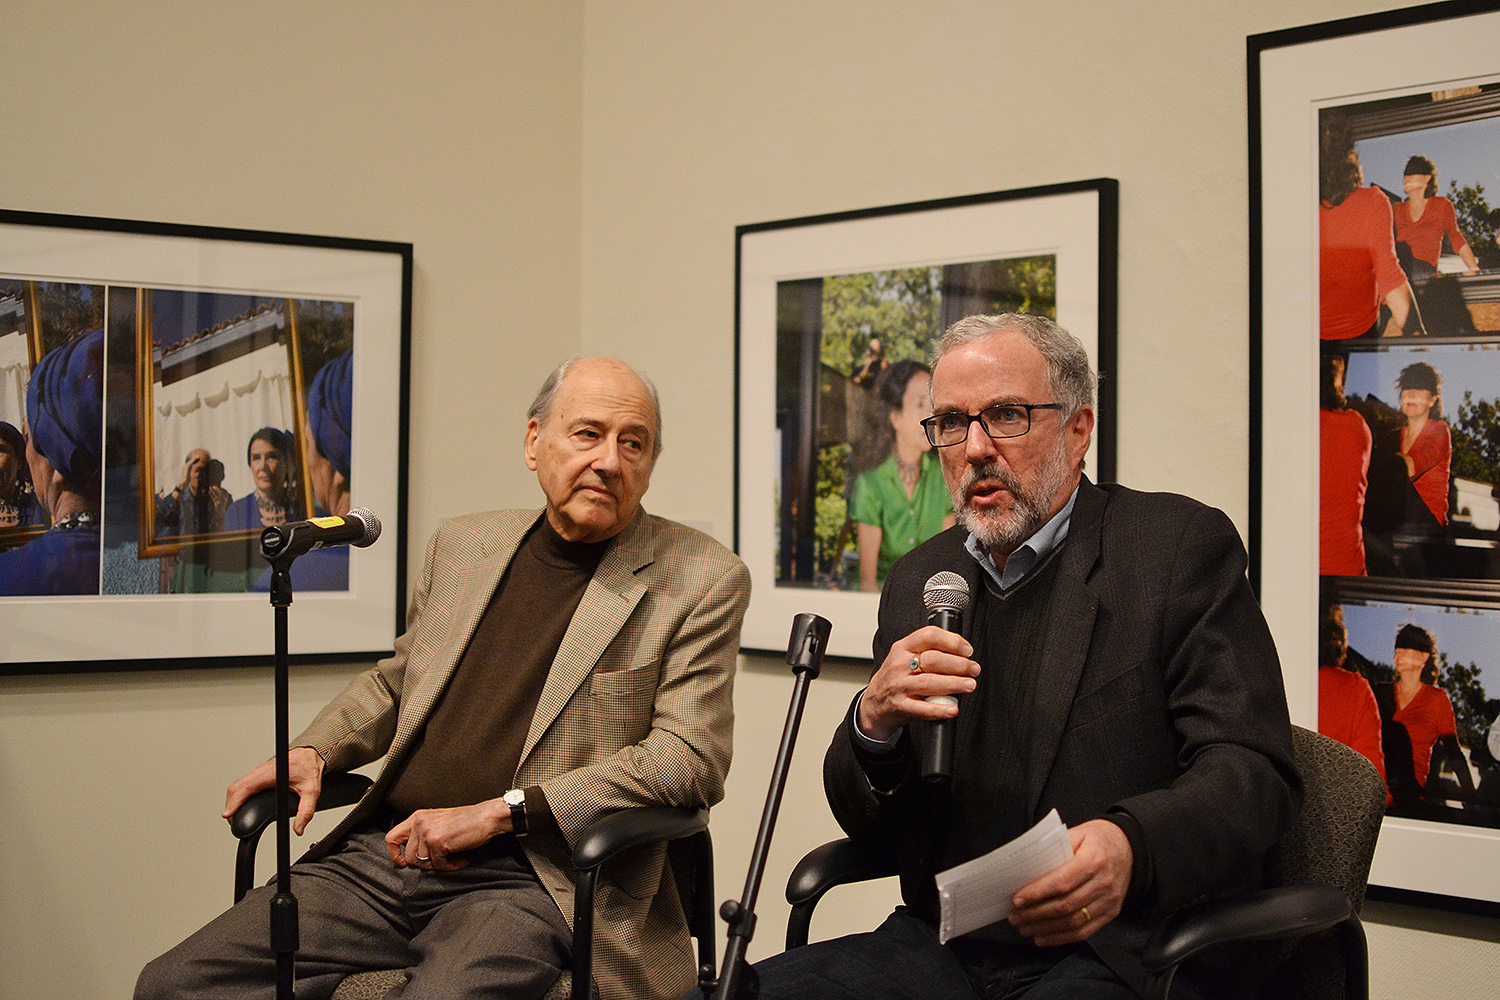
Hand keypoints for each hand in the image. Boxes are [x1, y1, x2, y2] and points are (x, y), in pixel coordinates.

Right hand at [222, 746, 325, 835]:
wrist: (310, 754)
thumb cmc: (309, 769)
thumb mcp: (311, 791)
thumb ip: (306, 811)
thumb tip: (298, 829)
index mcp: (270, 773)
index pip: (245, 788)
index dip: (234, 802)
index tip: (228, 815)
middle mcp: (260, 771)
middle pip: (236, 788)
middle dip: (230, 806)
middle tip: (233, 822)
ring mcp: (257, 771)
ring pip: (237, 785)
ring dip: (232, 801)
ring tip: (234, 817)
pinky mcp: (257, 773)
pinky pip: (242, 784)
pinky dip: (237, 795)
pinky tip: (239, 805)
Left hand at [385, 799, 510, 871]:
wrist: (487, 817)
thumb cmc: (467, 821)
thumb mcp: (438, 822)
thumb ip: (422, 833)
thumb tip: (411, 857)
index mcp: (417, 817)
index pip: (391, 838)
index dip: (394, 855)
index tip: (405, 863)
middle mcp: (419, 823)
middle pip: (408, 856)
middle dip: (424, 864)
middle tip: (440, 861)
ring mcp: (427, 832)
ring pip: (422, 863)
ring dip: (439, 865)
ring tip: (453, 859)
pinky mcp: (437, 841)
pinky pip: (438, 865)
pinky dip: (451, 866)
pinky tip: (461, 860)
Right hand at [858, 626, 977, 741]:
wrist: (874, 704)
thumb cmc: (896, 678)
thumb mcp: (905, 657)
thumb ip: (928, 651)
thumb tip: (961, 653)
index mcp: (903, 647)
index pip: (929, 636)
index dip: (952, 641)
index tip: (967, 650)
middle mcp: (899, 665)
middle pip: (933, 659)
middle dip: (959, 664)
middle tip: (973, 669)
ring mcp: (898, 685)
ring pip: (929, 682)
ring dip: (954, 683)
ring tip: (969, 685)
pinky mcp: (900, 706)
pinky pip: (922, 708)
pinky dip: (939, 709)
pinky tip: (952, 709)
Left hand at [1009, 820, 1132, 945]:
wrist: (1128, 847)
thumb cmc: (1097, 839)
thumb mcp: (1077, 833)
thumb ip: (1055, 850)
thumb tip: (1026, 868)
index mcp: (1094, 859)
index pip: (1062, 882)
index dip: (1038, 893)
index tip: (1017, 899)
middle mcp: (1104, 883)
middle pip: (1066, 905)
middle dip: (1036, 914)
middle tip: (1014, 916)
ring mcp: (1109, 901)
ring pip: (1074, 922)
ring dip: (1045, 928)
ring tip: (1024, 928)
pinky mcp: (1110, 913)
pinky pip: (1085, 932)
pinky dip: (1061, 938)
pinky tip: (1043, 938)